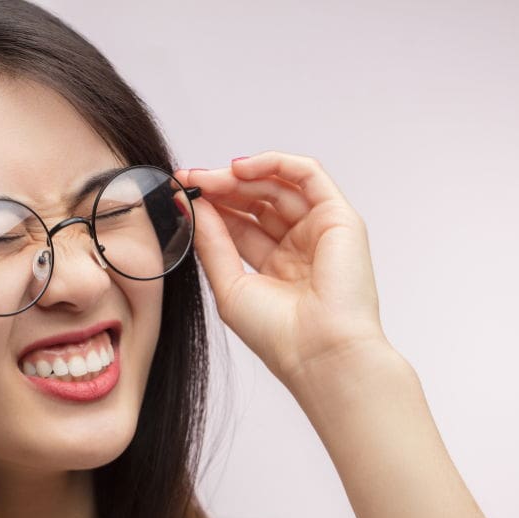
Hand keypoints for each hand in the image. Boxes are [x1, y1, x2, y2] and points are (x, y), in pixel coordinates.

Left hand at [175, 151, 391, 386]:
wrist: (318, 352)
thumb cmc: (277, 334)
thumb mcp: (229, 285)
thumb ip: (211, 243)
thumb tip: (188, 206)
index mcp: (274, 266)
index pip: (238, 224)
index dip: (210, 206)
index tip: (179, 194)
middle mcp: (298, 245)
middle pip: (256, 201)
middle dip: (220, 187)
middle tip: (189, 180)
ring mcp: (319, 230)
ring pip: (278, 185)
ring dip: (240, 176)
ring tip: (209, 178)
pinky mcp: (339, 217)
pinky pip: (308, 174)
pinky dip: (274, 163)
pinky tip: (240, 168)